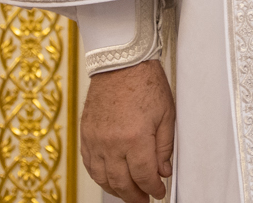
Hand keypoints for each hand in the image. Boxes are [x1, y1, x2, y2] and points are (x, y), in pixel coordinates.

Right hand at [82, 61, 174, 202]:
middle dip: (135, 196)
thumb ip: (164, 147)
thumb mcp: (166, 114)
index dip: (153, 189)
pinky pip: (89, 165)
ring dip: (116, 190)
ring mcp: (95, 140)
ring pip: (103, 178)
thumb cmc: (145, 83)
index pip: (144, 177)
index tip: (159, 192)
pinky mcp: (86, 134)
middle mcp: (111, 143)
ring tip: (129, 193)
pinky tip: (109, 178)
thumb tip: (163, 171)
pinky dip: (100, 177)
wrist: (120, 62)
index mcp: (135, 139)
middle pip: (122, 183)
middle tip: (145, 199)